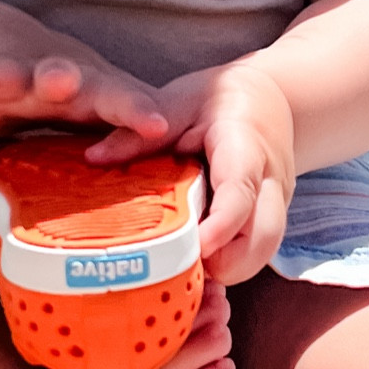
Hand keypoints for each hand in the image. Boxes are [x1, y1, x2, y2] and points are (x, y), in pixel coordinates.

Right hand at [0, 51, 168, 167]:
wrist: (13, 45)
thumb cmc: (81, 93)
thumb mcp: (113, 112)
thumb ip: (139, 141)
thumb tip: (194, 193)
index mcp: (94, 87)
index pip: (120, 96)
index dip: (135, 110)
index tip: (153, 127)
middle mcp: (52, 77)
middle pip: (56, 72)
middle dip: (57, 75)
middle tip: (58, 81)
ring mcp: (9, 80)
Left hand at [87, 59, 294, 284]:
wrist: (270, 101)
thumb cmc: (219, 100)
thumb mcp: (179, 103)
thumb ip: (142, 133)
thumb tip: (93, 157)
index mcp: (246, 148)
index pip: (239, 192)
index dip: (220, 225)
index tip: (193, 247)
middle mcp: (270, 182)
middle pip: (264, 238)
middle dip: (226, 263)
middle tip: (178, 264)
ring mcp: (275, 205)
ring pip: (262, 254)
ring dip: (226, 268)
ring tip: (181, 265)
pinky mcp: (268, 221)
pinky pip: (255, 254)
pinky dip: (228, 265)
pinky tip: (195, 262)